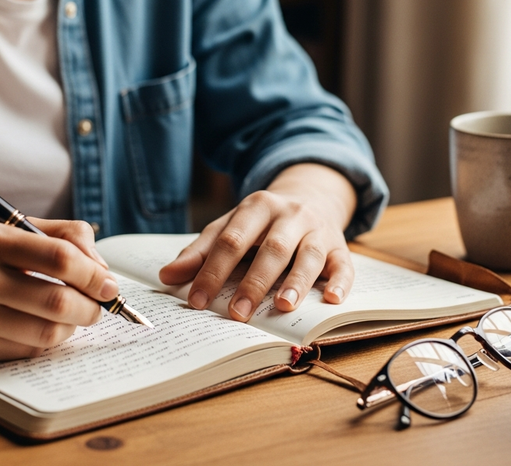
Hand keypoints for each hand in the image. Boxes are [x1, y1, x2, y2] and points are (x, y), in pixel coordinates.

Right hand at [0, 219, 119, 360]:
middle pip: (57, 301)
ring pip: (46, 334)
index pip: (59, 258)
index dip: (93, 273)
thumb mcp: (9, 228)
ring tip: (76, 315)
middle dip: (92, 307)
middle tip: (100, 305)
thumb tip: (101, 268)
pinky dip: (47, 341)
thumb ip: (62, 236)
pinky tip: (46, 327)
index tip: (109, 283)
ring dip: (73, 327)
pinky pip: (26, 351)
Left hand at [159, 163, 357, 320]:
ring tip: (282, 305)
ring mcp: (318, 230)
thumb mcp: (231, 225)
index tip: (197, 299)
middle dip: (254, 281)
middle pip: (272, 247)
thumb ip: (201, 250)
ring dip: (296, 281)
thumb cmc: (262, 222)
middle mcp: (290, 214)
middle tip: (237, 313)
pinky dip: (340, 283)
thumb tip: (167, 276)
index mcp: (257, 206)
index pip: (232, 239)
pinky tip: (331, 300)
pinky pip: (344, 264)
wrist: (311, 196)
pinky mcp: (339, 246)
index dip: (214, 270)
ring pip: (308, 255)